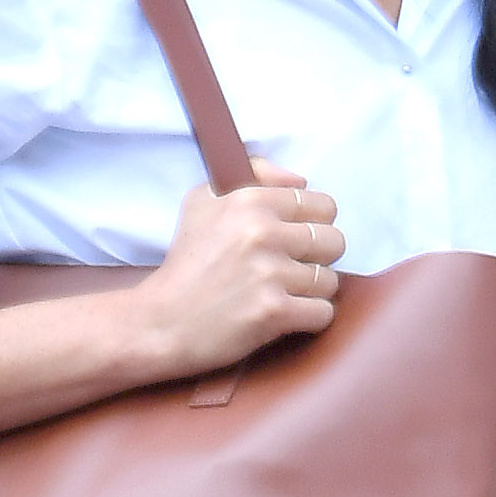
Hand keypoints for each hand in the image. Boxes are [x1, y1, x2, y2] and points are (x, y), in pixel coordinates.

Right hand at [131, 159, 345, 378]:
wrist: (161, 321)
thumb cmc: (186, 262)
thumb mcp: (204, 200)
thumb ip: (256, 175)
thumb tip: (300, 179)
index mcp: (250, 200)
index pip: (324, 205)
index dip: (314, 225)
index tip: (294, 240)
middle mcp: (262, 232)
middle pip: (334, 242)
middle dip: (317, 259)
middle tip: (289, 269)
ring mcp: (269, 273)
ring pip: (330, 281)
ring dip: (310, 292)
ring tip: (279, 294)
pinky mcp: (274, 312)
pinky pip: (323, 313)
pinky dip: (308, 319)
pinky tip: (283, 316)